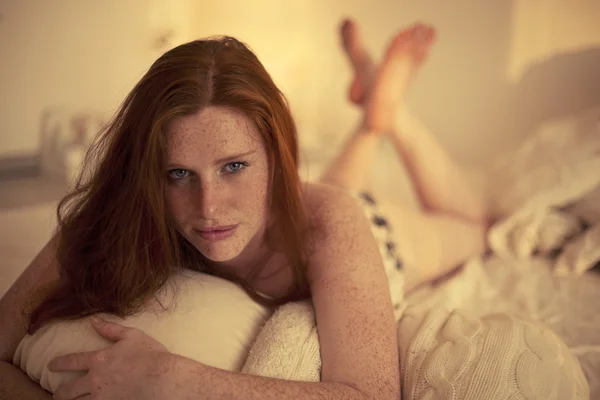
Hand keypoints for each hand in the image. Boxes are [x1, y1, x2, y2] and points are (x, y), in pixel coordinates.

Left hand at [49, 316, 174, 399]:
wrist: (162, 378)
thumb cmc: (149, 355)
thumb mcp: (131, 336)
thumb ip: (110, 329)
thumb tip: (94, 320)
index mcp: (99, 360)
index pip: (72, 361)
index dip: (59, 363)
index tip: (51, 366)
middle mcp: (95, 380)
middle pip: (68, 390)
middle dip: (59, 393)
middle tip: (57, 394)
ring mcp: (102, 397)